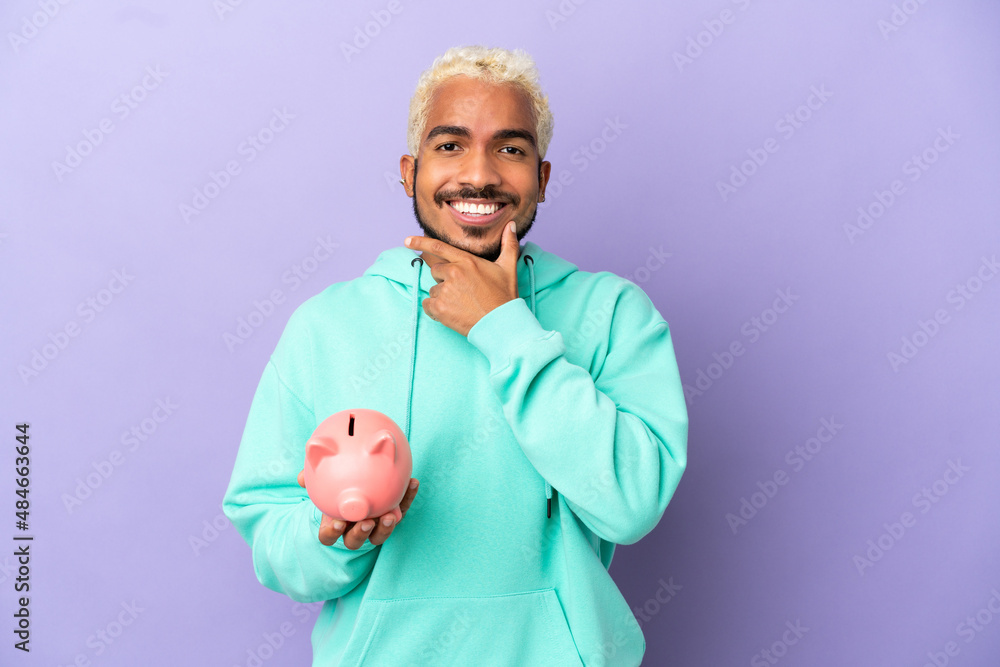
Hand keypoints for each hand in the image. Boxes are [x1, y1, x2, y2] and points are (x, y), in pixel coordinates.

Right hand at [297, 470, 418, 549]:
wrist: (357, 485)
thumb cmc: (335, 488)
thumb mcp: (323, 483)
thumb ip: (313, 479)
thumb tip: (302, 477)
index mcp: (334, 524)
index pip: (328, 536)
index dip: (331, 533)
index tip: (337, 523)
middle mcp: (353, 530)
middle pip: (355, 540)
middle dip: (361, 534)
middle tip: (367, 522)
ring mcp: (374, 526)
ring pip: (379, 535)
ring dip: (386, 528)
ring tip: (391, 516)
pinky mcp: (393, 516)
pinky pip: (401, 510)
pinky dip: (407, 498)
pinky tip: (413, 482)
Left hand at [404, 221, 519, 336]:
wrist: (501, 323)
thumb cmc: (505, 296)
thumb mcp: (508, 268)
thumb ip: (508, 245)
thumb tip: (511, 226)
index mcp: (466, 261)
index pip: (438, 247)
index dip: (420, 242)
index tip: (407, 241)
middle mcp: (453, 272)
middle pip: (435, 271)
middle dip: (445, 280)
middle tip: (463, 292)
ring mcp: (445, 290)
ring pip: (434, 290)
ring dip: (443, 297)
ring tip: (462, 304)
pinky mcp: (440, 308)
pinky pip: (428, 305)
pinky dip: (436, 310)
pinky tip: (452, 313)